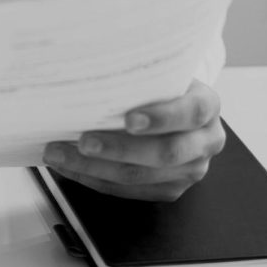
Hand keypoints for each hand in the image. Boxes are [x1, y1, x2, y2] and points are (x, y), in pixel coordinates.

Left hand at [43, 80, 225, 201]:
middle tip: (83, 142)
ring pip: (140, 177)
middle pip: (165, 153)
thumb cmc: (157, 90)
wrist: (170, 110)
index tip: (129, 119)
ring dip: (93, 168)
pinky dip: (93, 178)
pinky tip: (69, 167)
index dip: (161, 118)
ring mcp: (190, 170)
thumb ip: (137, 79)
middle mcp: (205, 141)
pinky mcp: (170, 190)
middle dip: (118, 149)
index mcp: (207, 105)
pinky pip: (127, 191)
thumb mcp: (158, 75)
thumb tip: (86, 76)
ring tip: (59, 154)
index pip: (191, 112)